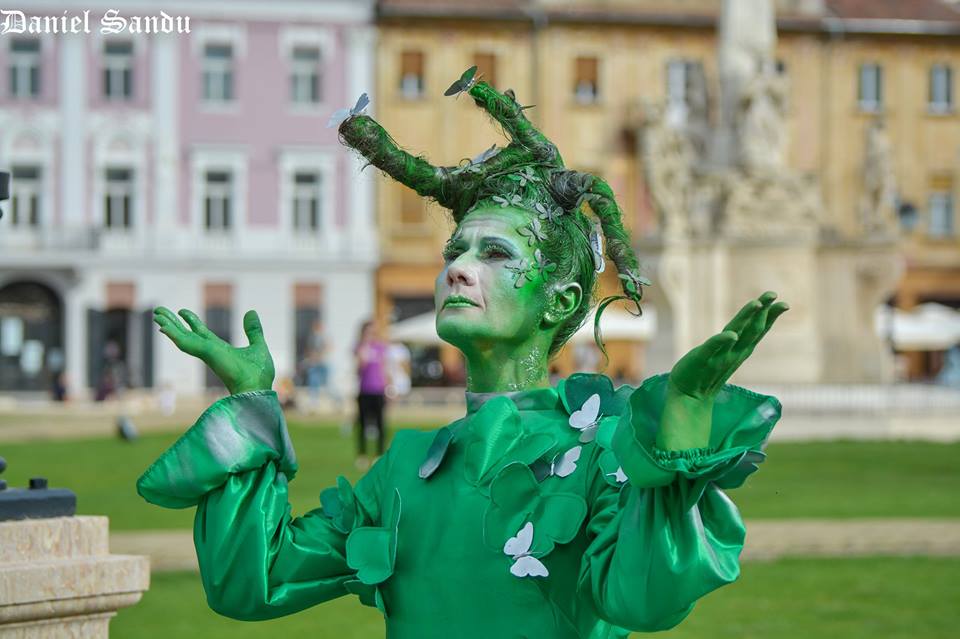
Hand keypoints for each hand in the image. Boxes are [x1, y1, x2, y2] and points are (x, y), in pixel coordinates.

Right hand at [153, 307, 275, 394]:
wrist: (257, 390)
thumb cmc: (259, 374)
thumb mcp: (257, 346)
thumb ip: (253, 330)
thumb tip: (251, 312)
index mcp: (220, 349)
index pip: (201, 333)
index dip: (191, 322)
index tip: (183, 311)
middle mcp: (209, 351)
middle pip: (187, 334)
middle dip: (173, 323)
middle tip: (159, 312)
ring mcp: (206, 353)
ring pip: (182, 338)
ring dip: (169, 326)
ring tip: (156, 315)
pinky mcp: (206, 354)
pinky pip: (186, 343)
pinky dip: (174, 335)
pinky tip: (163, 327)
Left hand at [669, 291, 788, 399]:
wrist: (688, 398)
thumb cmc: (705, 374)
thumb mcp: (726, 356)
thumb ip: (735, 344)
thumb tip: (744, 330)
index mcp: (739, 351)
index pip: (758, 331)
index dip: (771, 317)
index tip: (784, 303)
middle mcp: (733, 354)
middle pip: (752, 330)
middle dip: (763, 312)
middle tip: (773, 295)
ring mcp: (718, 357)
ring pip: (736, 335)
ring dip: (746, 319)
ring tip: (756, 304)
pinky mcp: (701, 360)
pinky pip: (712, 348)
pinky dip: (722, 342)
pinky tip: (731, 335)